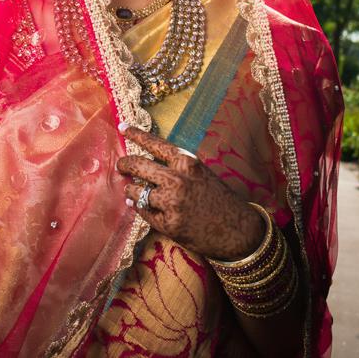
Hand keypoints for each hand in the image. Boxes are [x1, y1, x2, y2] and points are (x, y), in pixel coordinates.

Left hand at [117, 126, 264, 260]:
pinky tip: (139, 206)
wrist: (238, 230)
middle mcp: (177, 180)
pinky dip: (140, 208)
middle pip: (138, 165)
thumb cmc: (218, 198)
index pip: (154, 143)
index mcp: (187, 162)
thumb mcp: (200, 172)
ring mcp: (171, 203)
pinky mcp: (168, 225)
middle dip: (125, 164)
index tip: (122, 127)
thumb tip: (146, 161)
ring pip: (136, 192)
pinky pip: (144, 212)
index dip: (136, 134)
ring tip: (130, 191)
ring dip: (130, 191)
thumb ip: (176, 166)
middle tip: (121, 166)